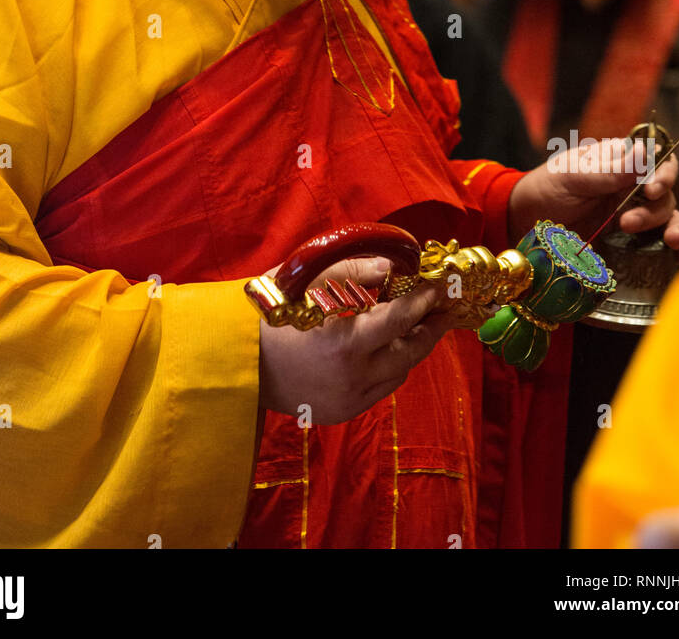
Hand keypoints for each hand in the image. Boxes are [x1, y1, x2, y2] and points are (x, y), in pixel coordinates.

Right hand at [258, 256, 472, 423]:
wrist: (234, 357)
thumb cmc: (270, 311)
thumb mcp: (311, 280)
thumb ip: (358, 271)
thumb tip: (395, 267)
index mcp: (344, 343)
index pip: (400, 320)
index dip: (423, 302)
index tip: (438, 287)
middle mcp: (352, 377)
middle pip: (410, 353)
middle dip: (429, 328)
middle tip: (444, 309)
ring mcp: (347, 399)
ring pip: (399, 373)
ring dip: (409, 348)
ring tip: (416, 325)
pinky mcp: (340, 412)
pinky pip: (379, 389)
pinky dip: (388, 367)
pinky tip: (385, 348)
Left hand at [507, 138, 678, 249]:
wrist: (526, 220)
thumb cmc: (548, 187)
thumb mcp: (573, 175)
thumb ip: (608, 171)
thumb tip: (645, 153)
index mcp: (622, 163)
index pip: (659, 161)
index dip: (665, 173)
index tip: (651, 189)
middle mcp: (634, 188)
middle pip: (665, 195)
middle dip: (654, 210)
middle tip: (627, 222)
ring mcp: (634, 215)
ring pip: (669, 219)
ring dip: (674, 229)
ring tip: (668, 242)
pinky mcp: (631, 243)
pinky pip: (660, 245)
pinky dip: (675, 252)